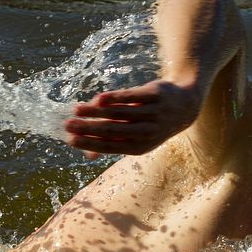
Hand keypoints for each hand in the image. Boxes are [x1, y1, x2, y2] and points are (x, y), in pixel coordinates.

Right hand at [64, 79, 200, 158]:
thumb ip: (113, 144)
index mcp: (139, 146)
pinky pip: (132, 97)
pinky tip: (99, 98)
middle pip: (112, 130)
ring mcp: (152, 113)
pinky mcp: (155, 95)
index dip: (89, 143)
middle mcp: (147, 132)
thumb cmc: (152, 124)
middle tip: (67, 125)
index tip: (70, 140)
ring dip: (95, 111)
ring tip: (76, 109)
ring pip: (119, 113)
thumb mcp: (137, 139)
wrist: (184, 106)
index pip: (110, 146)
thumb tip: (88, 156)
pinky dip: (115, 98)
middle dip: (87, 128)